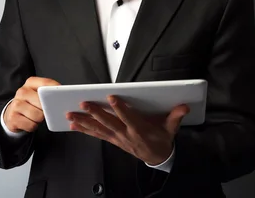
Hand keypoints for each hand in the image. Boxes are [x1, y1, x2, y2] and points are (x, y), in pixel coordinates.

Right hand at [4, 76, 59, 132]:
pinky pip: (31, 125)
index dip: (56, 90)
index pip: (46, 83)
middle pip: (43, 102)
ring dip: (40, 119)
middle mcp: (22, 91)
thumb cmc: (31, 103)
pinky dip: (33, 126)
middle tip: (46, 110)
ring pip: (38, 116)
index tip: (62, 96)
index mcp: (31, 83)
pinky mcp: (12, 118)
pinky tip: (30, 122)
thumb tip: (64, 96)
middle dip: (48, 109)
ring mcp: (15, 104)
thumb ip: (49, 92)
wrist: (13, 113)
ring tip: (37, 116)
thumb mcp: (38, 94)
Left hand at [66, 96, 188, 164]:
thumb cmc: (161, 141)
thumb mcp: (171, 129)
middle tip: (84, 104)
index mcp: (139, 129)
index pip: (127, 117)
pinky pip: (97, 135)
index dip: (119, 107)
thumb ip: (176, 117)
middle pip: (108, 122)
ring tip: (72, 115)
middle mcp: (125, 134)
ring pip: (98, 129)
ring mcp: (117, 138)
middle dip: (95, 113)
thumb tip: (183, 107)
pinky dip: (85, 130)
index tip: (111, 97)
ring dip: (84, 122)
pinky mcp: (113, 140)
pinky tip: (74, 125)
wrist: (157, 158)